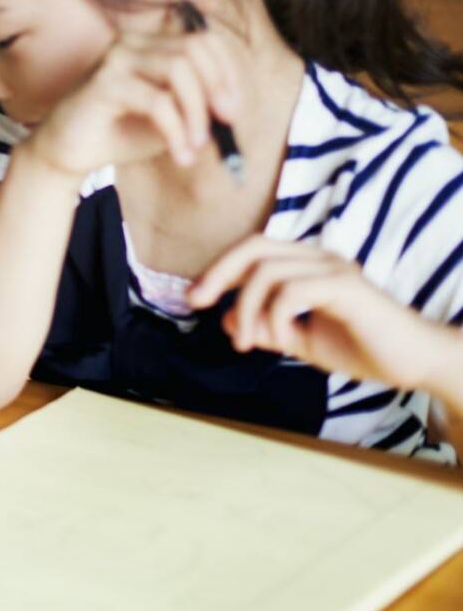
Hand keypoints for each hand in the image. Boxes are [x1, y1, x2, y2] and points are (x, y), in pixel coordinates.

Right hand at [24, 31, 239, 178]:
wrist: (64, 154)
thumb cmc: (116, 134)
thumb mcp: (168, 119)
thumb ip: (196, 106)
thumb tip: (230, 109)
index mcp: (148, 46)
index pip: (203, 41)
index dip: (227, 72)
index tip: (232, 111)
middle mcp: (132, 44)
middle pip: (194, 49)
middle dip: (218, 87)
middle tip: (226, 124)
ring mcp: (116, 60)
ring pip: (179, 70)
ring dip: (197, 113)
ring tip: (197, 146)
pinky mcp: (103, 84)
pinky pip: (157, 102)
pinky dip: (177, 131)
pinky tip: (180, 154)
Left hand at [190, 237, 452, 391]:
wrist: (415, 363)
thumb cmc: (363, 348)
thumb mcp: (302, 341)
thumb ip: (267, 328)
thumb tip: (227, 318)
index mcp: (307, 266)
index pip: (252, 251)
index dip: (218, 270)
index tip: (195, 299)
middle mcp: (319, 259)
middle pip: (254, 247)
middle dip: (218, 274)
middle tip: (199, 304)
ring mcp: (334, 269)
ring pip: (267, 271)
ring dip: (247, 309)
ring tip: (248, 343)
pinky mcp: (347, 287)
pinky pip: (293, 290)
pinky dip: (274, 316)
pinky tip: (280, 338)